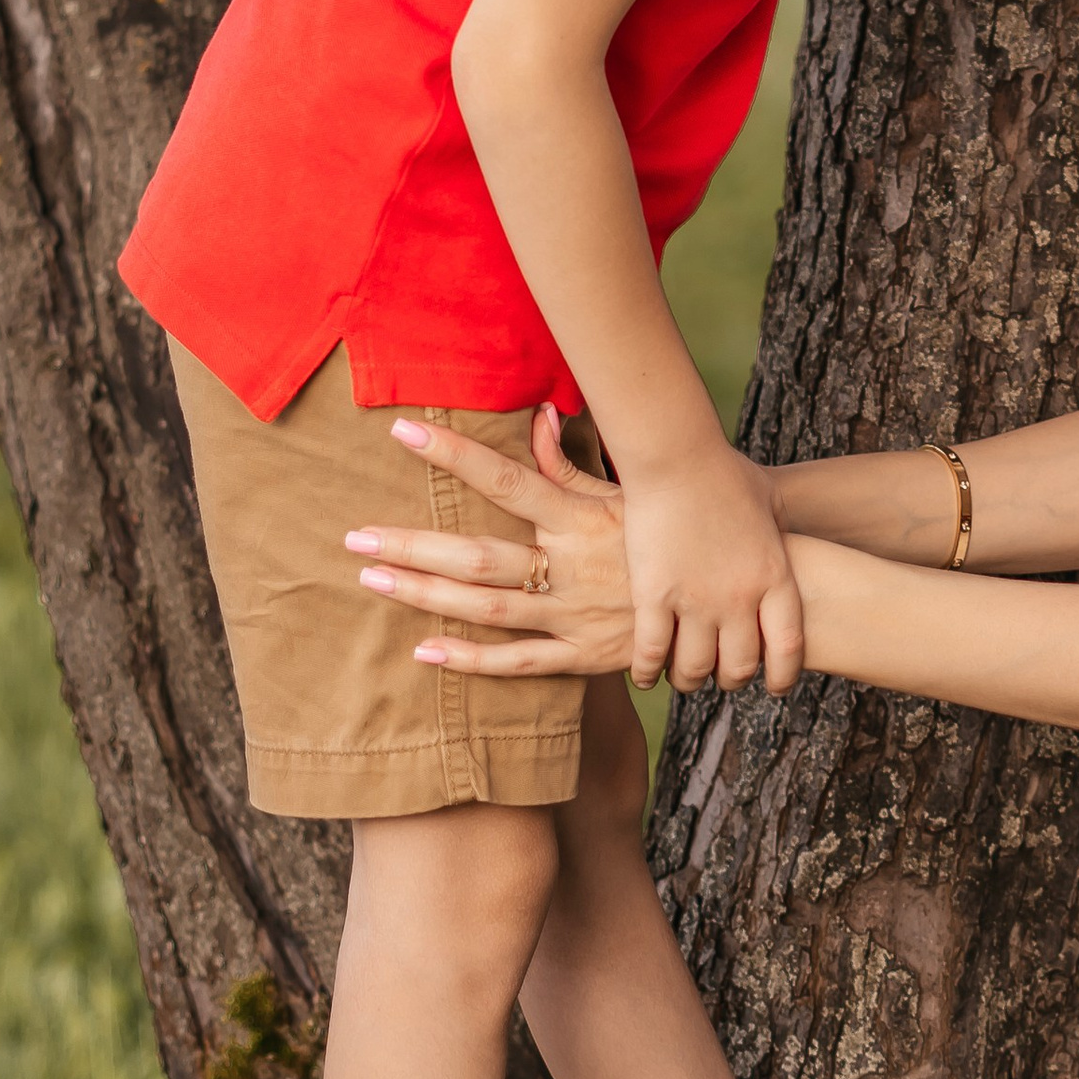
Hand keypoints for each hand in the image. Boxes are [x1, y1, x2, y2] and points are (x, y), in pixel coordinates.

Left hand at [348, 412, 642, 684]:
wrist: (721, 605)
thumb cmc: (665, 538)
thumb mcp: (629, 495)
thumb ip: (573, 465)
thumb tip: (539, 415)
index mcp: (582, 518)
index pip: (508, 481)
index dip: (456, 455)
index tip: (403, 431)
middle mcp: (572, 568)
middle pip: (480, 557)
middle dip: (414, 546)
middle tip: (356, 538)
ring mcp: (574, 616)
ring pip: (487, 608)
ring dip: (426, 594)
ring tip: (372, 579)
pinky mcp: (583, 657)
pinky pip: (519, 663)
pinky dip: (471, 660)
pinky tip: (424, 651)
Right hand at [620, 438, 805, 693]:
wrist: (676, 456)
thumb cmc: (722, 471)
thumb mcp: (771, 502)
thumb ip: (781, 534)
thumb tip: (791, 545)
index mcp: (773, 577)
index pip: (787, 649)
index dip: (782, 676)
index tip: (773, 685)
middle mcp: (739, 599)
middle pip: (739, 667)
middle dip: (730, 679)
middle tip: (719, 675)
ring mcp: (695, 602)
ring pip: (694, 669)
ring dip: (689, 679)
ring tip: (681, 676)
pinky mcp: (653, 597)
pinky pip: (651, 654)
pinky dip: (647, 672)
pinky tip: (644, 675)